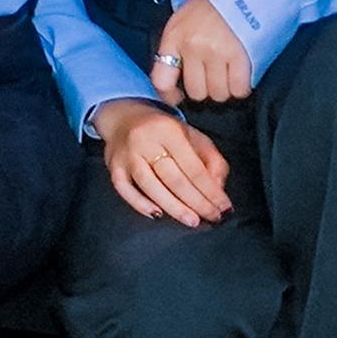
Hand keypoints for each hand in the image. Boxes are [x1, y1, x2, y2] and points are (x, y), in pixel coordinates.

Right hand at [95, 95, 233, 224]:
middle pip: (173, 179)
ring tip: (192, 221)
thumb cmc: (164, 131)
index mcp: (169, 130)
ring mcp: (126, 154)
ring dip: (174, 207)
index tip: (224, 208)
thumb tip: (217, 189)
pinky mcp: (113, 165)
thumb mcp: (193, 136)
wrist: (123, 116)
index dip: (211, 191)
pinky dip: (140, 204)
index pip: (193, 167)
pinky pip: (124, 189)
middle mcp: (145, 140)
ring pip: (150, 186)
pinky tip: (157, 214)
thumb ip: (212, 160)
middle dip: (197, 203)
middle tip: (213, 217)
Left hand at [149, 0, 254, 105]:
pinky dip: (240, 87)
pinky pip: (239, 88)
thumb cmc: (207, 7)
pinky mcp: (240, 55)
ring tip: (226, 73)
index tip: (177, 97)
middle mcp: (192, 47)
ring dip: (224, 89)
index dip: (169, 96)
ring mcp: (216, 51)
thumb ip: (175, 50)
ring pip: (219, 94)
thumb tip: (175, 86)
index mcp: (174, 38)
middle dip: (204, 89)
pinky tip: (239, 74)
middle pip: (197, 93)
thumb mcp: (180, 23)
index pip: (161, 80)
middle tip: (211, 76)